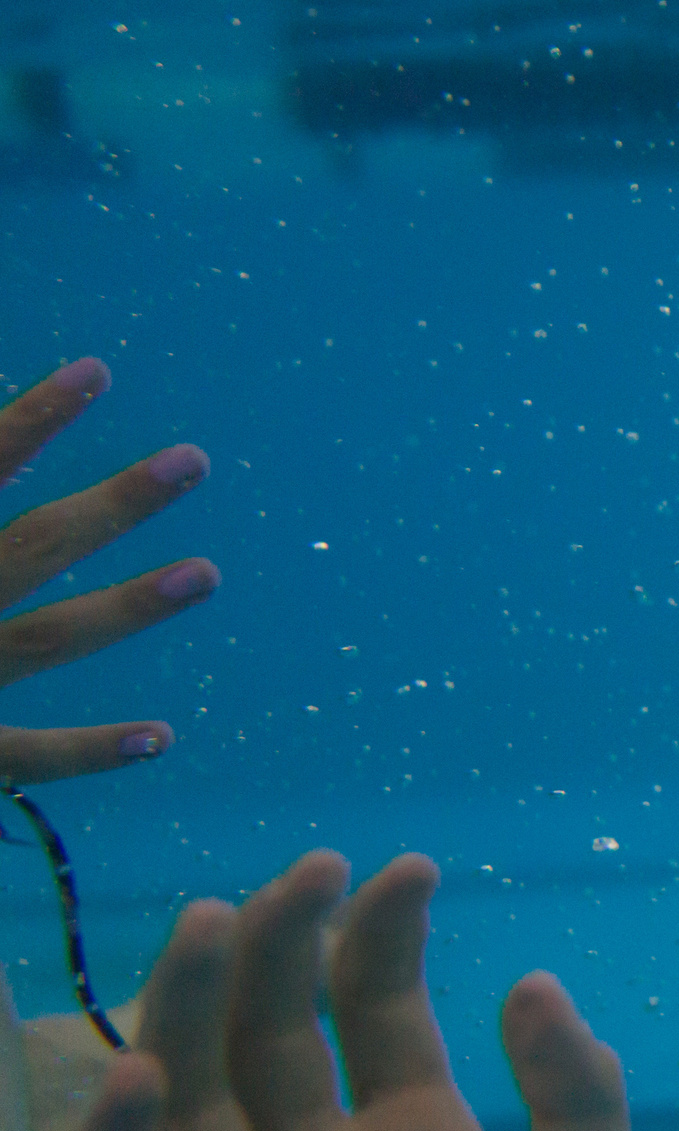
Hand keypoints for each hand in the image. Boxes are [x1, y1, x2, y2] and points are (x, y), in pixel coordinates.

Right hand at [1, 357, 217, 783]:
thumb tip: (3, 449)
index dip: (28, 421)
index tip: (96, 371)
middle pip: (30, 547)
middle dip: (114, 506)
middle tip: (193, 461)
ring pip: (46, 640)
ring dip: (130, 607)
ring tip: (206, 572)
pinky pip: (27, 758)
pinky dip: (92, 752)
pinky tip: (160, 736)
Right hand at [77, 851, 648, 1130]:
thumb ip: (579, 1102)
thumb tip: (534, 979)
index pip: (373, 1011)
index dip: (379, 936)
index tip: (407, 868)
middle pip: (270, 1038)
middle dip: (275, 948)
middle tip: (301, 873)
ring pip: (193, 1108)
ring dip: (188, 1014)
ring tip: (212, 921)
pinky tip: (142, 1077)